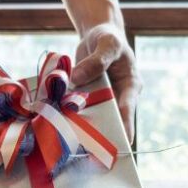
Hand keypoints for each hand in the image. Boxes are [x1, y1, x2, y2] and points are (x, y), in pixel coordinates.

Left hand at [71, 23, 141, 141]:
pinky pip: (79, 108)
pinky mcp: (86, 98)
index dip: (125, 125)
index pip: (128, 108)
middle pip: (110, 119)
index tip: (122, 142)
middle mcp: (118, 97)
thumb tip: (76, 79)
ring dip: (82, 125)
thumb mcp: (107, 44)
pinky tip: (56, 122)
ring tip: (71, 141)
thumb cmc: (108, 38)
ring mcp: (101, 99)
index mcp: (130, 85)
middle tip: (92, 150)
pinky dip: (69, 114)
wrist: (97, 36)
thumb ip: (96, 61)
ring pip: (93, 116)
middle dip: (101, 132)